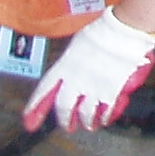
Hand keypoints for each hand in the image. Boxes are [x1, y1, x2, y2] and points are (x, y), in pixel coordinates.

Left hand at [23, 11, 154, 132]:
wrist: (125, 29)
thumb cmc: (105, 29)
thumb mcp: (79, 41)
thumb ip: (72, 58)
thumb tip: (72, 64)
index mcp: (64, 66)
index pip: (44, 91)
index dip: (35, 108)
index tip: (29, 122)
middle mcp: (75, 80)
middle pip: (63, 108)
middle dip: (64, 120)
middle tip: (67, 126)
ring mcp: (92, 88)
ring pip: (84, 114)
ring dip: (86, 122)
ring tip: (88, 125)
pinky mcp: (111, 92)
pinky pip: (105, 111)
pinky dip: (105, 117)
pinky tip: (105, 119)